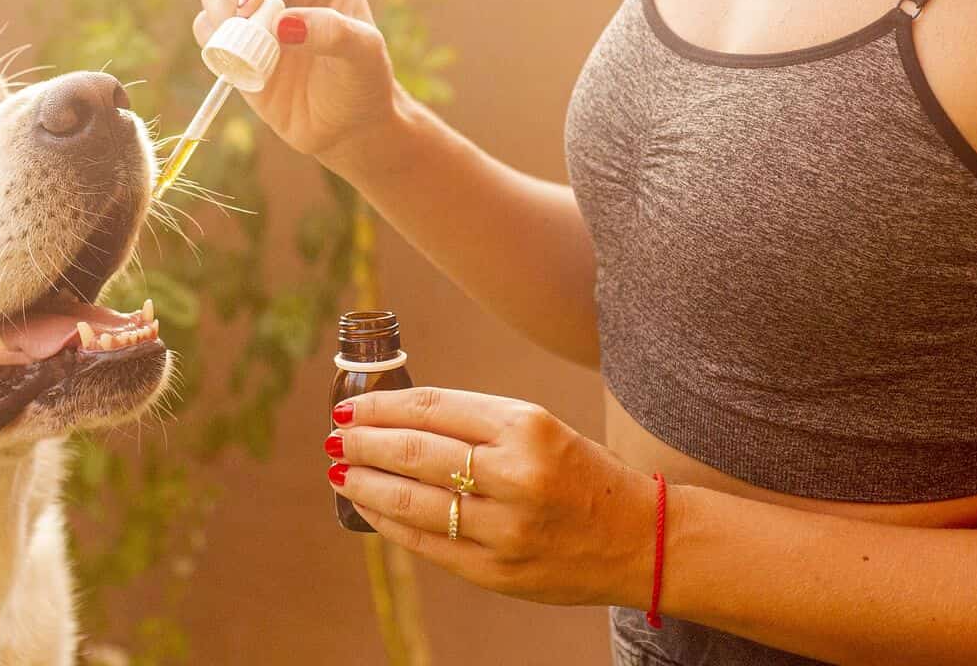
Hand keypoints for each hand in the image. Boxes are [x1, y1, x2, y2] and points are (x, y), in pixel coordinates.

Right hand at [193, 0, 399, 163]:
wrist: (345, 124)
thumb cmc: (363, 82)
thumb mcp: (363, 55)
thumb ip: (332, 33)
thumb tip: (283, 24)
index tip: (249, 5)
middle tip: (239, 21)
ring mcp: (256, 2)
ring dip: (220, 15)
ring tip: (250, 49)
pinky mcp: (233, 35)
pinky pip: (204, 24)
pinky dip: (212, 40)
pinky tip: (240, 63)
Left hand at [324, 386, 656, 607]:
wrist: (640, 540)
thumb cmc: (582, 474)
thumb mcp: (539, 427)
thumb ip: (476, 423)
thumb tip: (397, 419)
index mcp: (526, 427)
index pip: (433, 408)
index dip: (382, 406)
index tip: (352, 406)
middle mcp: (515, 474)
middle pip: (416, 452)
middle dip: (365, 442)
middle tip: (336, 435)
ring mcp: (505, 528)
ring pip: (414, 501)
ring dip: (367, 484)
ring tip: (341, 471)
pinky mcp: (497, 571)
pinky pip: (427, 544)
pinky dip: (390, 525)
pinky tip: (369, 510)